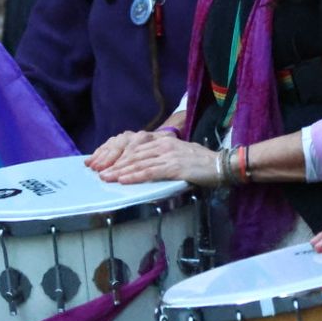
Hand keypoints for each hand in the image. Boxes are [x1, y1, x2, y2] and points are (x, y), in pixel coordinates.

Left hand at [95, 134, 219, 185]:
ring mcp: (169, 155)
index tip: (104, 163)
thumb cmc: (203, 163)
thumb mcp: (180, 154)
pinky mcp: (174, 167)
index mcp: (164, 140)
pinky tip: (124, 180)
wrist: (223, 165)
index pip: (135, 147)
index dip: (118, 155)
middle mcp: (164, 145)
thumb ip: (163, 157)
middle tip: (98, 172)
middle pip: (133, 154)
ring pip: (138, 163)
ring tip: (106, 178)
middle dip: (114, 164)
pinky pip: (150, 172)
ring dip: (120, 171)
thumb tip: (146, 165)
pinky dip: (135, 176)